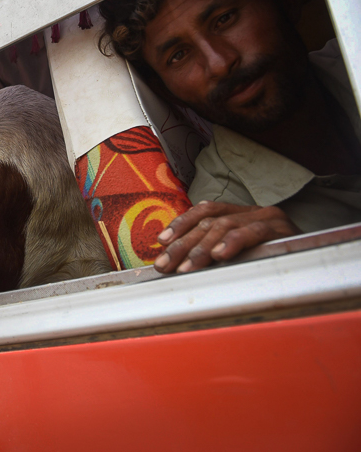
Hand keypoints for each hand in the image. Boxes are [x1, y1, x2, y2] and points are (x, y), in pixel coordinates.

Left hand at [154, 201, 299, 273]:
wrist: (316, 258)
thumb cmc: (272, 258)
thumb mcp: (240, 252)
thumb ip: (214, 251)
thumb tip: (177, 262)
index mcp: (240, 212)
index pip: (205, 210)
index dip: (181, 223)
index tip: (161, 241)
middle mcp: (252, 211)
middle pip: (209, 222)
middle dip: (182, 244)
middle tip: (165, 264)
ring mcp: (267, 217)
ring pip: (225, 226)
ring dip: (202, 249)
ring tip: (187, 267)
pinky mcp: (282, 229)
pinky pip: (253, 233)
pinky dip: (233, 243)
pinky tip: (220, 256)